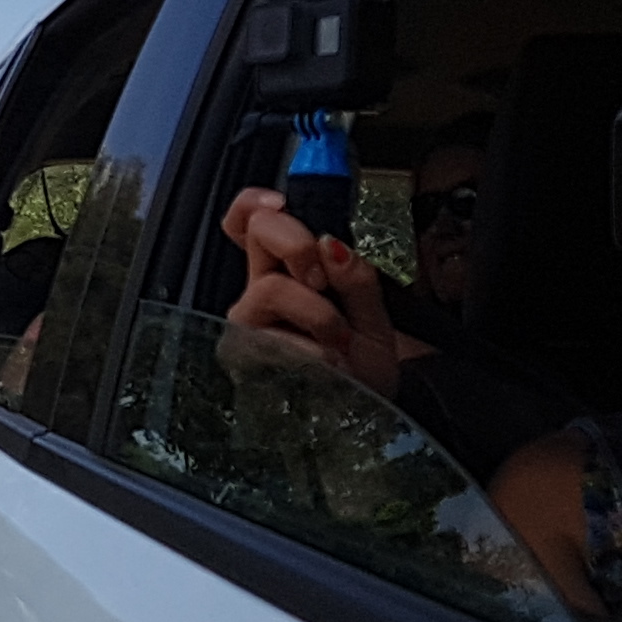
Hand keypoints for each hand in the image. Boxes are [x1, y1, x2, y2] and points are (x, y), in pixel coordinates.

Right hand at [220, 185, 412, 396]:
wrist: (368, 419)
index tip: (280, 204)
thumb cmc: (365, 369)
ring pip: (271, 286)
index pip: (251, 222)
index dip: (255, 203)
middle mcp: (261, 291)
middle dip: (297, 243)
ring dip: (318, 311)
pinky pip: (276, 335)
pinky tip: (329, 365)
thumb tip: (332, 245)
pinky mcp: (245, 356)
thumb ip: (357, 277)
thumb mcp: (376, 316)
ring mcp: (250, 323)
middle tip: (325, 279)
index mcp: (290, 272)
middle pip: (257, 231)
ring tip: (339, 339)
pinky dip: (314, 349)